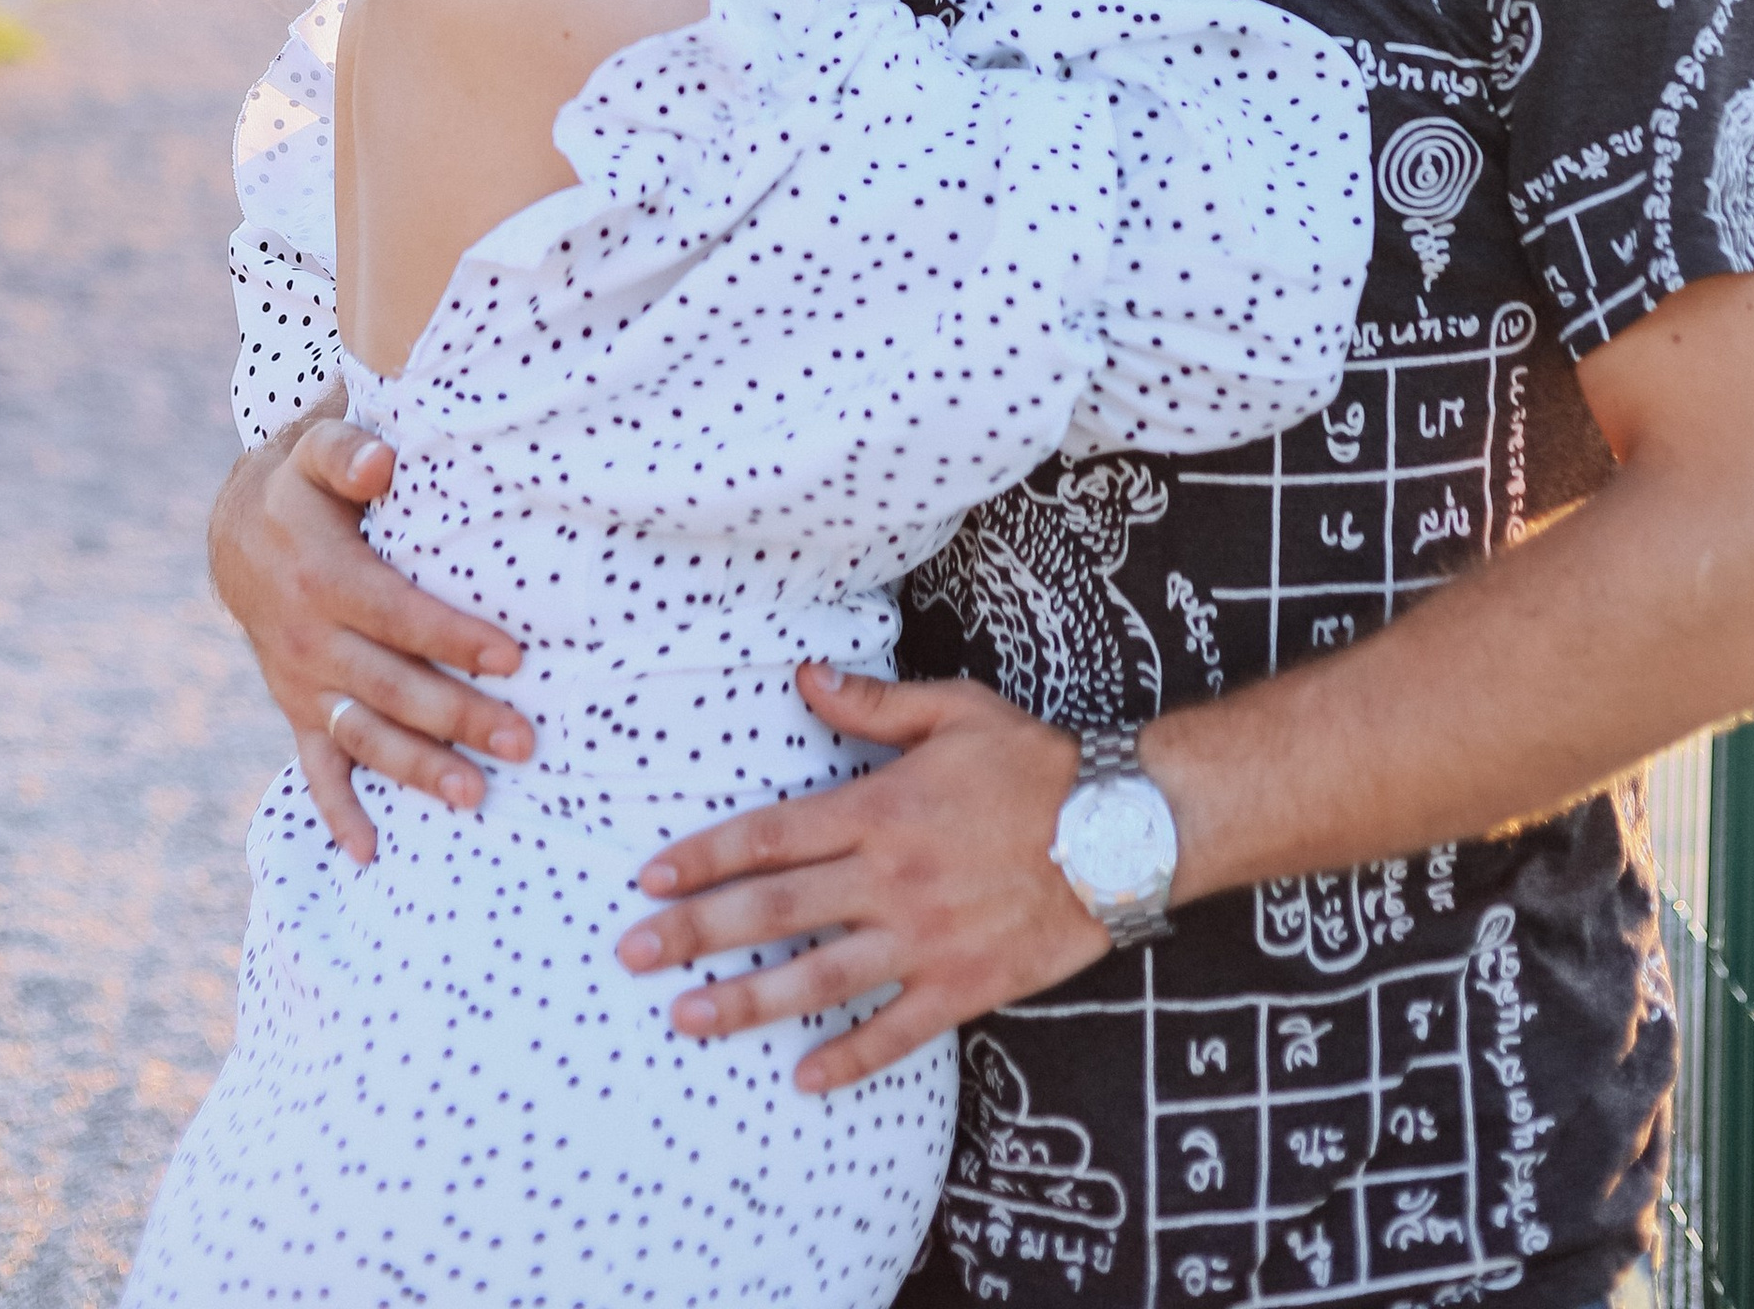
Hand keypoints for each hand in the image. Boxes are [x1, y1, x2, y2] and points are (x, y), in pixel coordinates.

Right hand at [207, 404, 536, 860]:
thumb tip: (381, 462)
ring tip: (474, 796)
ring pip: (362, 736)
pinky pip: (315, 767)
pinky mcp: (297, 708)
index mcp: (323, 578)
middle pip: (391, 687)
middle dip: (458, 718)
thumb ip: (346, 450)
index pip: (398, 616)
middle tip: (523, 741)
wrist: (236, 531)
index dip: (453, 639)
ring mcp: (301, 683)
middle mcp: (309, 640)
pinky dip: (338, 811)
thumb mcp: (315, 449)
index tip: (513, 658)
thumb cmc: (302, 484)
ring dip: (417, 770)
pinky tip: (370, 852)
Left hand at [614, 668, 1104, 1089]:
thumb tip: (804, 675)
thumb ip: (872, 703)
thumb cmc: (1035, 763)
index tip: (650, 880)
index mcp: (878, 810)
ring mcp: (922, 940)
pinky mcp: (961, 985)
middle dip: (695, 932)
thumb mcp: (954, 711)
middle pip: (773, 910)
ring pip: (817, 977)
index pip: (769, 836)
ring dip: (746, 1001)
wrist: (1121, 827)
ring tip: (687, 1019)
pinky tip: (804, 1078)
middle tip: (632, 953)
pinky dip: (848, 1058)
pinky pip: (893, 1032)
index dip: (704, 857)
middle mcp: (888, 879)